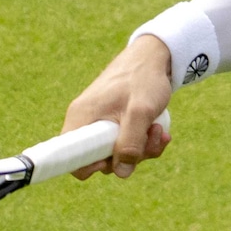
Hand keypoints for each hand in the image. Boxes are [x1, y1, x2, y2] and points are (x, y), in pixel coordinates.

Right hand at [62, 35, 173, 179]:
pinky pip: (126, 144)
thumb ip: (131, 143)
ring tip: (159, 129)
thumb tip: (122, 172)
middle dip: (129, 156)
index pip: (70, 158)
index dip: (90, 167)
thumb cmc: (143, 79)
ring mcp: (100, 124)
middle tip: (150, 138)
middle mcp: (86, 122)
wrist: (153, 58)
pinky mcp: (114, 124)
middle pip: (100, 159)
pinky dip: (144, 142)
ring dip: (142, 149)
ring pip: (117, 154)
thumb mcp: (140, 112)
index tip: (115, 160)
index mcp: (82, 117)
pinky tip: (160, 129)